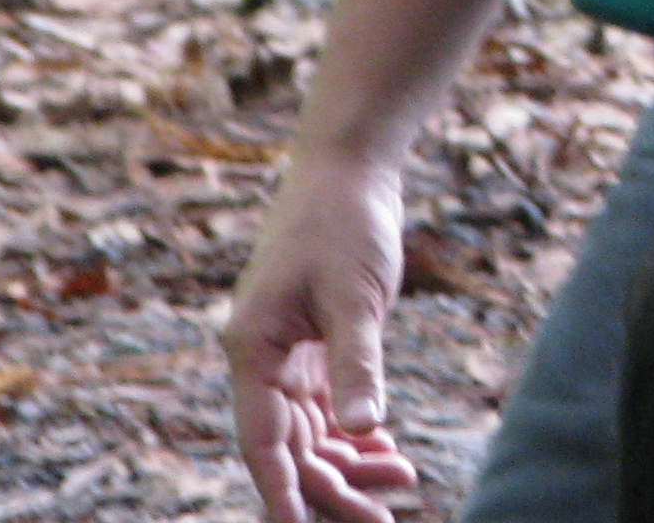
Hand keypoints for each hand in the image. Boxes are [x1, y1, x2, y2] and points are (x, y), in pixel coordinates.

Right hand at [225, 148, 421, 522]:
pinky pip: (324, 402)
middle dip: (333, 484)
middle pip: (290, 443)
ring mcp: (284, 348)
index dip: (281, 491)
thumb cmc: (345, 221)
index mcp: (253, 348)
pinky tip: (385, 446)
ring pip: (310, 427)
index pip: (262, 441)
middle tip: (384, 516)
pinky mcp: (311, 337)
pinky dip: (352, 426)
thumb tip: (362, 427)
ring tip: (400, 480)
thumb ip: (356, 362)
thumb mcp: (355, 295)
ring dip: (348, 459)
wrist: (349, 165)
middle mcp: (261, 354)